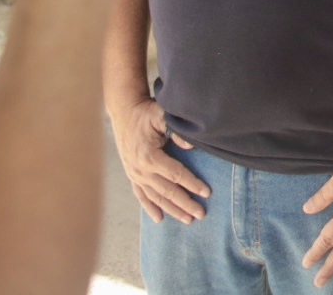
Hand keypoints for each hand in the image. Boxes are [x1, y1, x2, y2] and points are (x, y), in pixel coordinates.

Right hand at [108, 98, 209, 222]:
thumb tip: (191, 146)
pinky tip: (159, 219)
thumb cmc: (146, 113)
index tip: (207, 193)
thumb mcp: (160, 116)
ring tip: (188, 219)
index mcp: (149, 157)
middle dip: (185, 204)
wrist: (124, 113)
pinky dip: (150, 208)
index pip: (176, 175)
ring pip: (155, 198)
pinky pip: (141, 196)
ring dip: (172, 210)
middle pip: (167, 191)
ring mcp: (134, 175)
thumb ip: (175, 130)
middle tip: (201, 214)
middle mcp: (140, 170)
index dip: (192, 184)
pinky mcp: (131, 175)